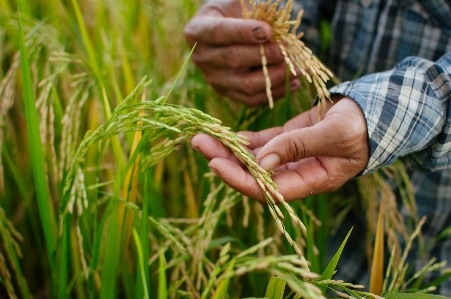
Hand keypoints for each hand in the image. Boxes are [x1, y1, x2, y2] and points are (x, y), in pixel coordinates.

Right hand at [184, 0, 300, 105]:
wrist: (227, 30)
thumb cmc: (235, 12)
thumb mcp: (239, 3)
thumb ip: (255, 12)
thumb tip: (277, 30)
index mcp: (197, 30)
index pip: (219, 32)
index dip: (243, 32)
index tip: (268, 30)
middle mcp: (202, 58)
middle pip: (233, 60)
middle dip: (265, 55)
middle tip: (287, 50)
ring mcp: (214, 79)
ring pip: (246, 84)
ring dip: (275, 77)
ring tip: (297, 68)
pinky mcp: (228, 93)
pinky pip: (252, 99)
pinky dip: (276, 92)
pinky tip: (294, 83)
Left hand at [191, 96, 368, 202]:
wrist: (371, 113)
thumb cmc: (361, 126)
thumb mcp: (335, 135)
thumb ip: (299, 147)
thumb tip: (262, 162)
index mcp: (311, 181)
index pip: (268, 190)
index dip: (241, 179)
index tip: (215, 163)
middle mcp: (295, 174)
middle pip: (253, 174)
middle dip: (225, 161)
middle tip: (199, 143)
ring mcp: (289, 158)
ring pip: (253, 158)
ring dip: (228, 149)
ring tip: (202, 136)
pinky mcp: (286, 141)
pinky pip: (260, 144)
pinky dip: (242, 140)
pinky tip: (224, 134)